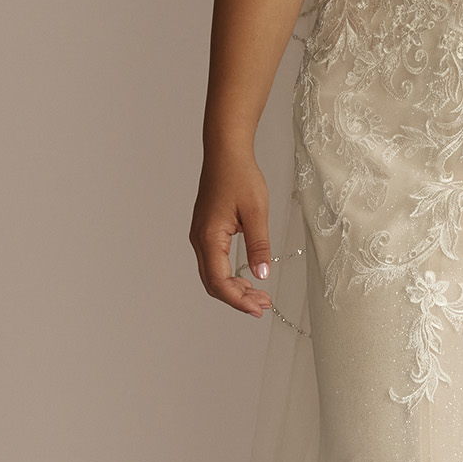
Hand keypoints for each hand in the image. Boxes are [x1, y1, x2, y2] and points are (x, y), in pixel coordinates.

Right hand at [191, 145, 272, 315]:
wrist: (226, 153)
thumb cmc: (240, 176)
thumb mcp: (256, 212)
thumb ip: (259, 246)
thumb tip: (262, 275)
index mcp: (209, 237)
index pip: (219, 281)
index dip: (238, 300)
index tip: (258, 308)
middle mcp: (199, 240)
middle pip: (213, 283)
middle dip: (237, 298)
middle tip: (263, 305)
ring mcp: (201, 236)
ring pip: (212, 275)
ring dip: (234, 288)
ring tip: (260, 294)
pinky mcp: (206, 232)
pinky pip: (214, 262)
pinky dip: (230, 275)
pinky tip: (248, 278)